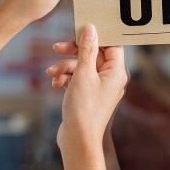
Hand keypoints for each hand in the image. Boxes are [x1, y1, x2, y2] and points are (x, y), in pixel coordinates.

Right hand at [57, 25, 126, 154]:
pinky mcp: (88, 95)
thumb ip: (87, 50)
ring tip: (52, 73)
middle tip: (56, 47)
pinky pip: (77, 79)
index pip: (112, 44)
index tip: (79, 31)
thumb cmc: (83, 108)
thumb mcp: (83, 74)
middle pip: (94, 54)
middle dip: (73, 52)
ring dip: (65, 66)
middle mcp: (111, 79)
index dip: (96, 36)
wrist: (77, 139)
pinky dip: (66, 78)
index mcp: (117, 72)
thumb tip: (91, 29)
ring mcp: (99, 88)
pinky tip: (55, 83)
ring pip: (82, 66)